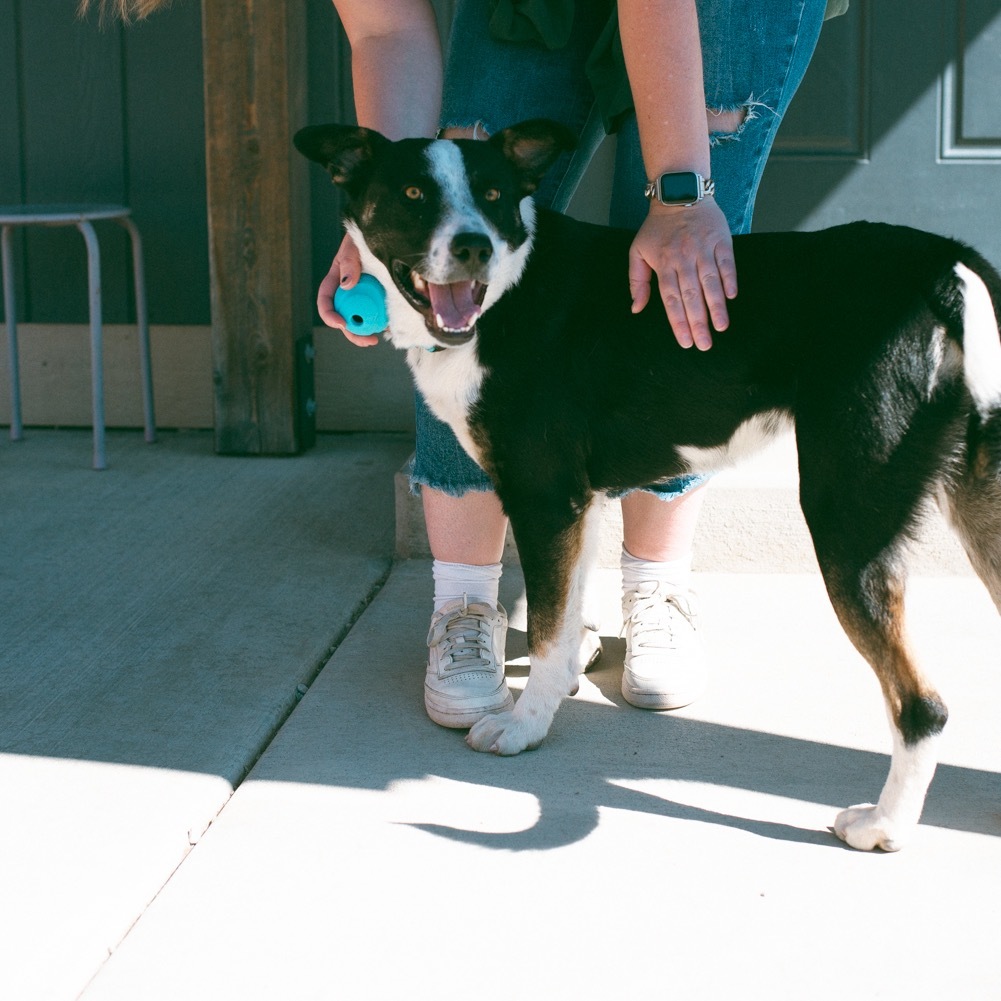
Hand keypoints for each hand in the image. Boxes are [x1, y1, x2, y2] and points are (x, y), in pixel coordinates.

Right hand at [318, 232, 379, 346]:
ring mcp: (364, 297)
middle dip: (353, 333)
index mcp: (336, 280)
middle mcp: (348, 292)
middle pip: (345, 317)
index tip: (341, 323)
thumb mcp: (354, 246)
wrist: (388, 235)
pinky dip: (384, 322)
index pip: (326, 300)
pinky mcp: (380, 298)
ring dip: (368, 331)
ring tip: (379, 337)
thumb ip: (349, 261)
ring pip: (362, 319)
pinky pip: (379, 313)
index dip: (329, 315)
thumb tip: (346, 284)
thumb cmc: (365, 237)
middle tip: (368, 340)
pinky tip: (392, 327)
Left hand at [628, 199, 737, 350]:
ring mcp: (703, 249)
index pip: (671, 300)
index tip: (685, 342)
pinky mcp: (721, 240)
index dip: (678, 322)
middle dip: (697, 322)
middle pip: (691, 296)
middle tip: (704, 345)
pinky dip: (729, 279)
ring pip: (710, 282)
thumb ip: (637, 281)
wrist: (679, 193)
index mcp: (663, 264)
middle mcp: (683, 259)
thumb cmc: (657, 228)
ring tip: (720, 327)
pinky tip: (731, 297)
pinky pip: (726, 263)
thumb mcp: (637, 251)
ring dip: (716, 306)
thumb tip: (636, 308)